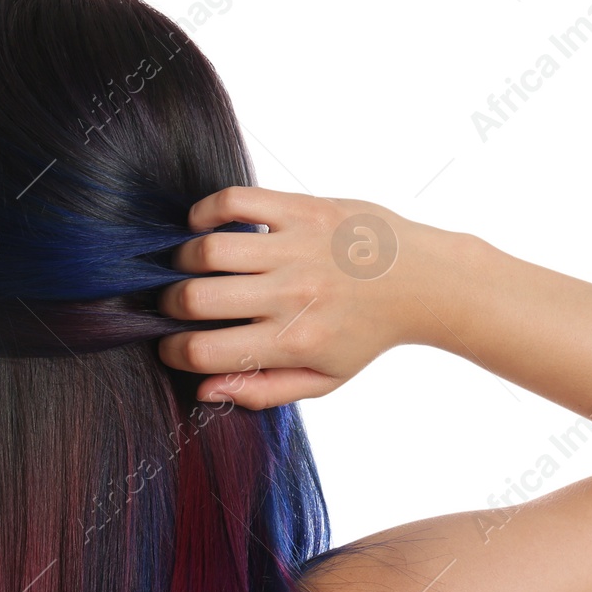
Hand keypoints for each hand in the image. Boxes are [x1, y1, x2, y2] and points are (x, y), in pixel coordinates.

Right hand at [156, 185, 435, 408]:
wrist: (423, 280)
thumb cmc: (367, 334)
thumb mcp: (323, 379)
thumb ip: (262, 390)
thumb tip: (203, 391)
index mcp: (294, 342)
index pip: (203, 352)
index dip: (172, 352)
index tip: (172, 347)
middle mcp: (292, 294)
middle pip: (193, 299)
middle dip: (168, 306)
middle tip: (174, 305)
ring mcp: (297, 248)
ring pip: (206, 250)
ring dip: (182, 262)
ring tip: (189, 268)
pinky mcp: (304, 209)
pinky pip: (235, 201)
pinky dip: (205, 211)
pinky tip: (204, 227)